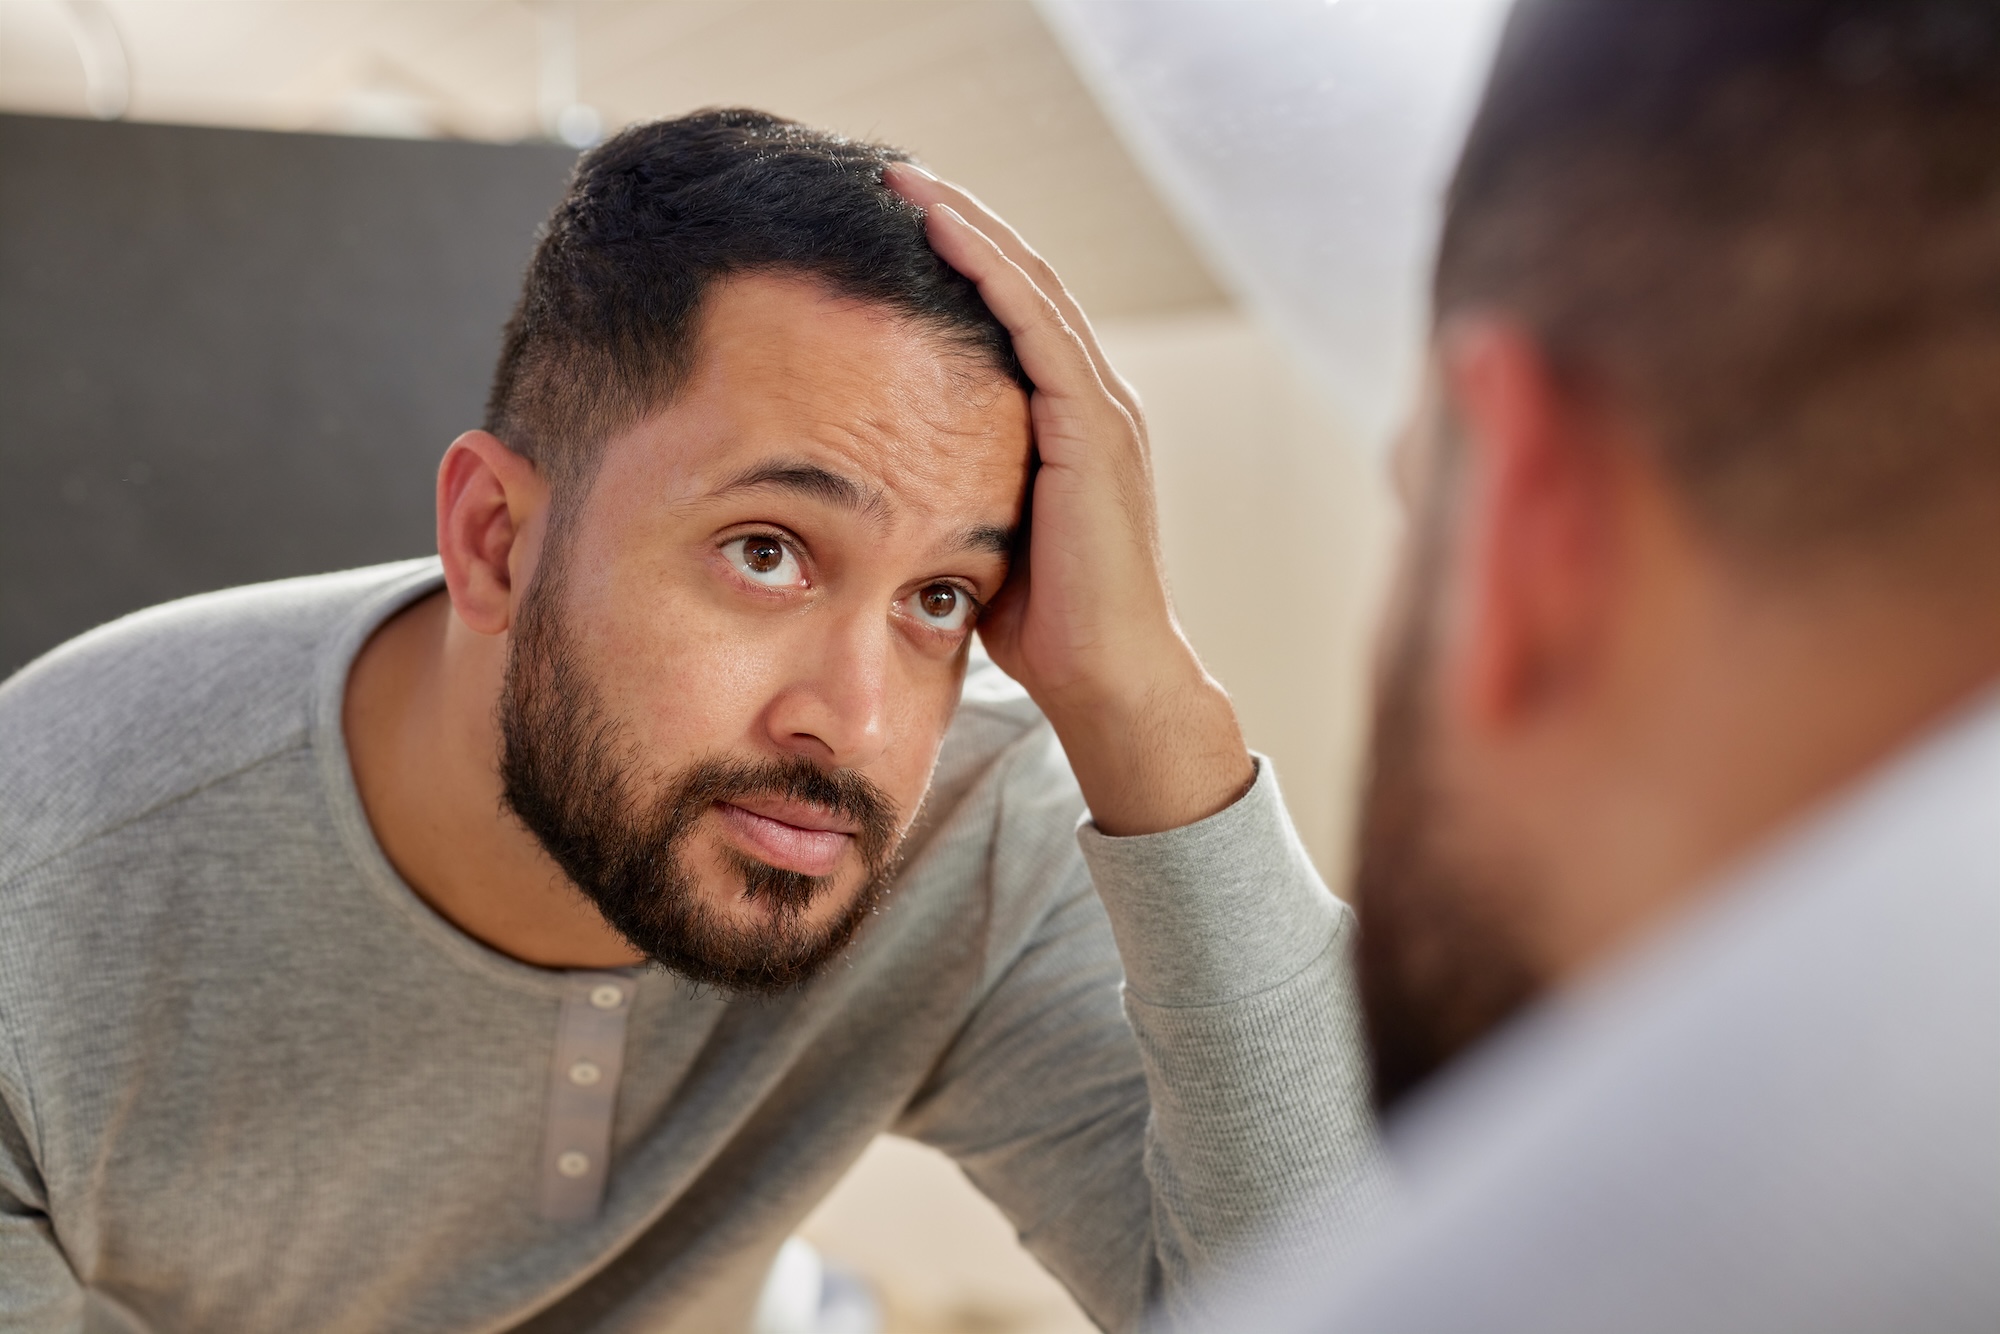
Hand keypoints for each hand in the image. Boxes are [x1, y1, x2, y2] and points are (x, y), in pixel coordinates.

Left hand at [884, 163, 1253, 835]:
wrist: (1108, 679)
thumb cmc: (1045, 625)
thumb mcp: (984, 532)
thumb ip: (956, 487)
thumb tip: (884, 476)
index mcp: (1073, 424)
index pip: (1016, 315)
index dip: (962, 260)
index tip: (896, 222)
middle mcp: (1096, 402)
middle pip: (1025, 280)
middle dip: (960, 220)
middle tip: (893, 175)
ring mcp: (1102, 411)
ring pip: (1032, 286)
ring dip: (968, 226)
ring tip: (906, 182)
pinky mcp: (1094, 428)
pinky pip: (1038, 327)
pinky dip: (990, 272)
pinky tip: (941, 231)